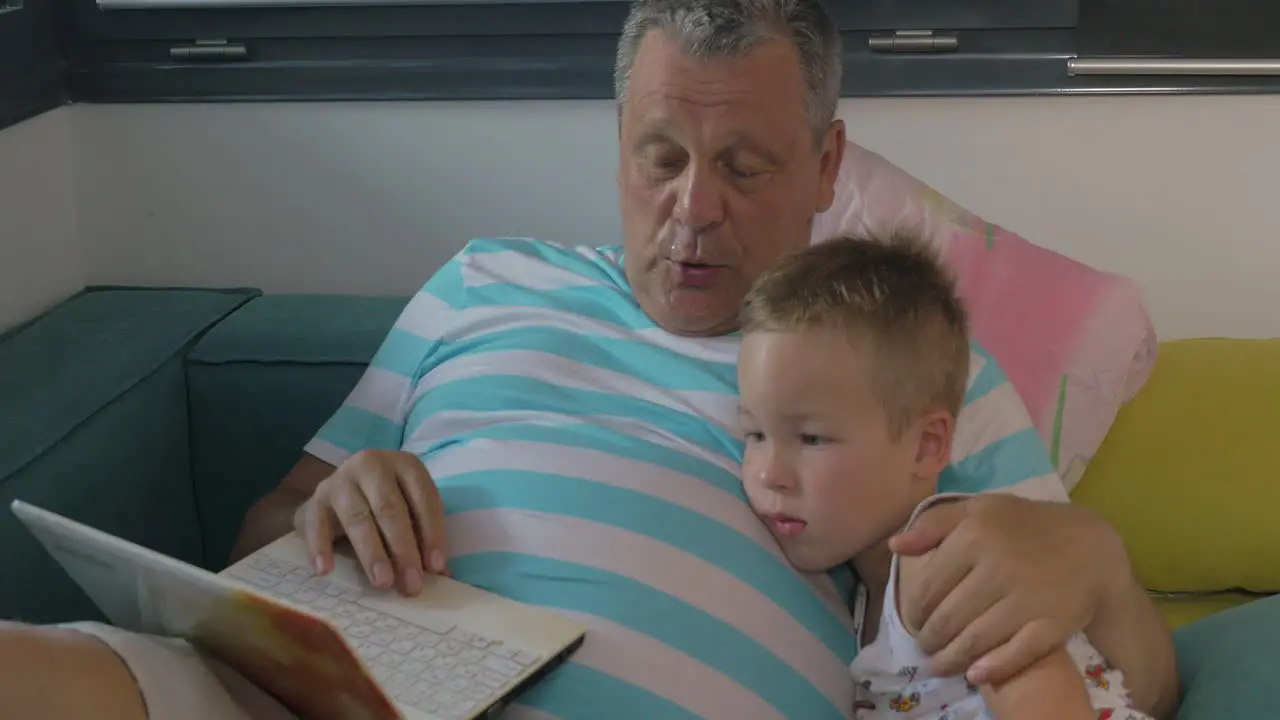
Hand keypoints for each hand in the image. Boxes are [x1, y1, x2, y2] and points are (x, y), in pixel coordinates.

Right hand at [293, 449, 447, 595]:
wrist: (346, 488)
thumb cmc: (388, 503)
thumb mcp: (411, 511)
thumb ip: (423, 538)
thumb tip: (441, 575)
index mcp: (406, 465)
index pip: (424, 499)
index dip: (432, 534)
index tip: (436, 567)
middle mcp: (373, 465)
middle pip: (390, 509)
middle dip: (403, 550)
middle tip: (411, 584)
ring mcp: (342, 479)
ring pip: (358, 517)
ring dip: (372, 553)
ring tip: (382, 582)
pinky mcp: (317, 497)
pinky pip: (317, 524)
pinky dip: (321, 548)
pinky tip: (326, 571)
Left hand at [889, 494, 1125, 685]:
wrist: (1091, 544)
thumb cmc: (1025, 525)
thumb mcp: (979, 509)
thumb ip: (934, 524)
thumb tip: (894, 546)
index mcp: (974, 535)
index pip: (928, 587)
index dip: (915, 611)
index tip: (913, 621)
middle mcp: (999, 566)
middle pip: (948, 618)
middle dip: (929, 639)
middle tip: (925, 646)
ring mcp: (1027, 598)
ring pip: (974, 640)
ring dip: (950, 659)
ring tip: (939, 665)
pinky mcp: (1053, 624)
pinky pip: (1016, 654)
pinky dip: (992, 668)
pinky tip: (975, 675)